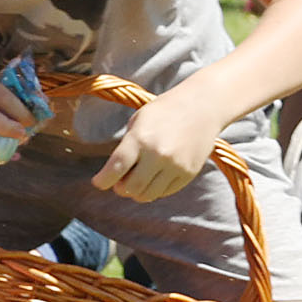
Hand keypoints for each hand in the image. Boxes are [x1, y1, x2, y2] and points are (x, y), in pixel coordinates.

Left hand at [92, 95, 219, 202]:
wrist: (203, 106)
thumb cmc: (164, 112)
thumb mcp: (139, 122)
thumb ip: (126, 148)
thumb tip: (117, 178)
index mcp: (140, 138)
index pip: (114, 169)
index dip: (102, 180)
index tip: (98, 182)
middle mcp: (158, 154)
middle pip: (130, 187)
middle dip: (120, 187)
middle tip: (120, 181)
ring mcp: (176, 165)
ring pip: (147, 195)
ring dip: (137, 191)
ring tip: (138, 179)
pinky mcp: (189, 173)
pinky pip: (165, 192)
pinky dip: (155, 189)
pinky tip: (156, 175)